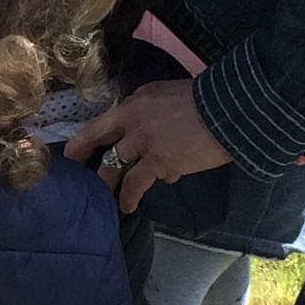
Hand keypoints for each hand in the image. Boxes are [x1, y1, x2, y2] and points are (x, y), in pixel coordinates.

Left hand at [63, 79, 229, 213]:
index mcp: (137, 101)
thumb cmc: (210, 101)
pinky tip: (127, 207)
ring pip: (112, 166)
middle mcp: (133, 119)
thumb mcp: (172, 97)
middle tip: (74, 169)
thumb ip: (156, 119)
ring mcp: (143, 141)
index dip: (87, 136)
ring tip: (104, 197)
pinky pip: (136, 184)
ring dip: (106, 184)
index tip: (77, 148)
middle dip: (80, 153)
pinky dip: (131, 197)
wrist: (230, 110)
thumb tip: (156, 154)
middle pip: (97, 138)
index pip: (104, 120)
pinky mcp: (157, 161)